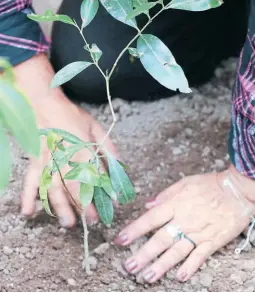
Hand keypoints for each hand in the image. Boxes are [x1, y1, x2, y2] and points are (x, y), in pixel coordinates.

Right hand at [14, 54, 116, 226]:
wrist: (44, 104)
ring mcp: (47, 163)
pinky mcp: (35, 163)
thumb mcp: (96, 128)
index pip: (96, 176)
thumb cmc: (71, 116)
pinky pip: (31, 182)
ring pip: (54, 189)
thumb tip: (119, 165)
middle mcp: (64, 160)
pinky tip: (29, 213)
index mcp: (82, 150)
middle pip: (74, 188)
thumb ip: (107, 147)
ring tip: (69, 223)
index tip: (113, 204)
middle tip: (92, 220)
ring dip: (61, 208)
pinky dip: (28, 198)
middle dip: (84, 206)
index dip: (106, 190)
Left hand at [115, 165, 254, 281]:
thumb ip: (165, 194)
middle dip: (143, 254)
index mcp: (175, 205)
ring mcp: (198, 232)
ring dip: (161, 266)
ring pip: (177, 252)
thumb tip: (148, 205)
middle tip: (129, 267)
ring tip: (147, 277)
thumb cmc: (209, 184)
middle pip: (160, 240)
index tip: (120, 240)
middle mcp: (184, 220)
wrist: (236, 190)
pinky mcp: (213, 241)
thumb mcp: (185, 183)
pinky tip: (179, 277)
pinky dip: (190, 267)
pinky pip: (200, 256)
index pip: (150, 219)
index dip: (134, 230)